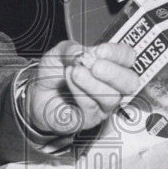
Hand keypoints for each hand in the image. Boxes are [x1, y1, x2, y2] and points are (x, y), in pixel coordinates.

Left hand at [24, 41, 139, 134]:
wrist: (37, 94)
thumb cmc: (54, 74)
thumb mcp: (59, 54)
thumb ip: (70, 50)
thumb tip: (81, 52)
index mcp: (111, 65)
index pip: (128, 58)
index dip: (118, 54)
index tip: (100, 51)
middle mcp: (112, 86)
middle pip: (130, 82)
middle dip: (113, 72)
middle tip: (94, 65)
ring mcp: (104, 104)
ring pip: (112, 97)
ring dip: (92, 83)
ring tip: (75, 72)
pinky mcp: (91, 118)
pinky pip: (91, 106)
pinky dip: (79, 91)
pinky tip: (69, 81)